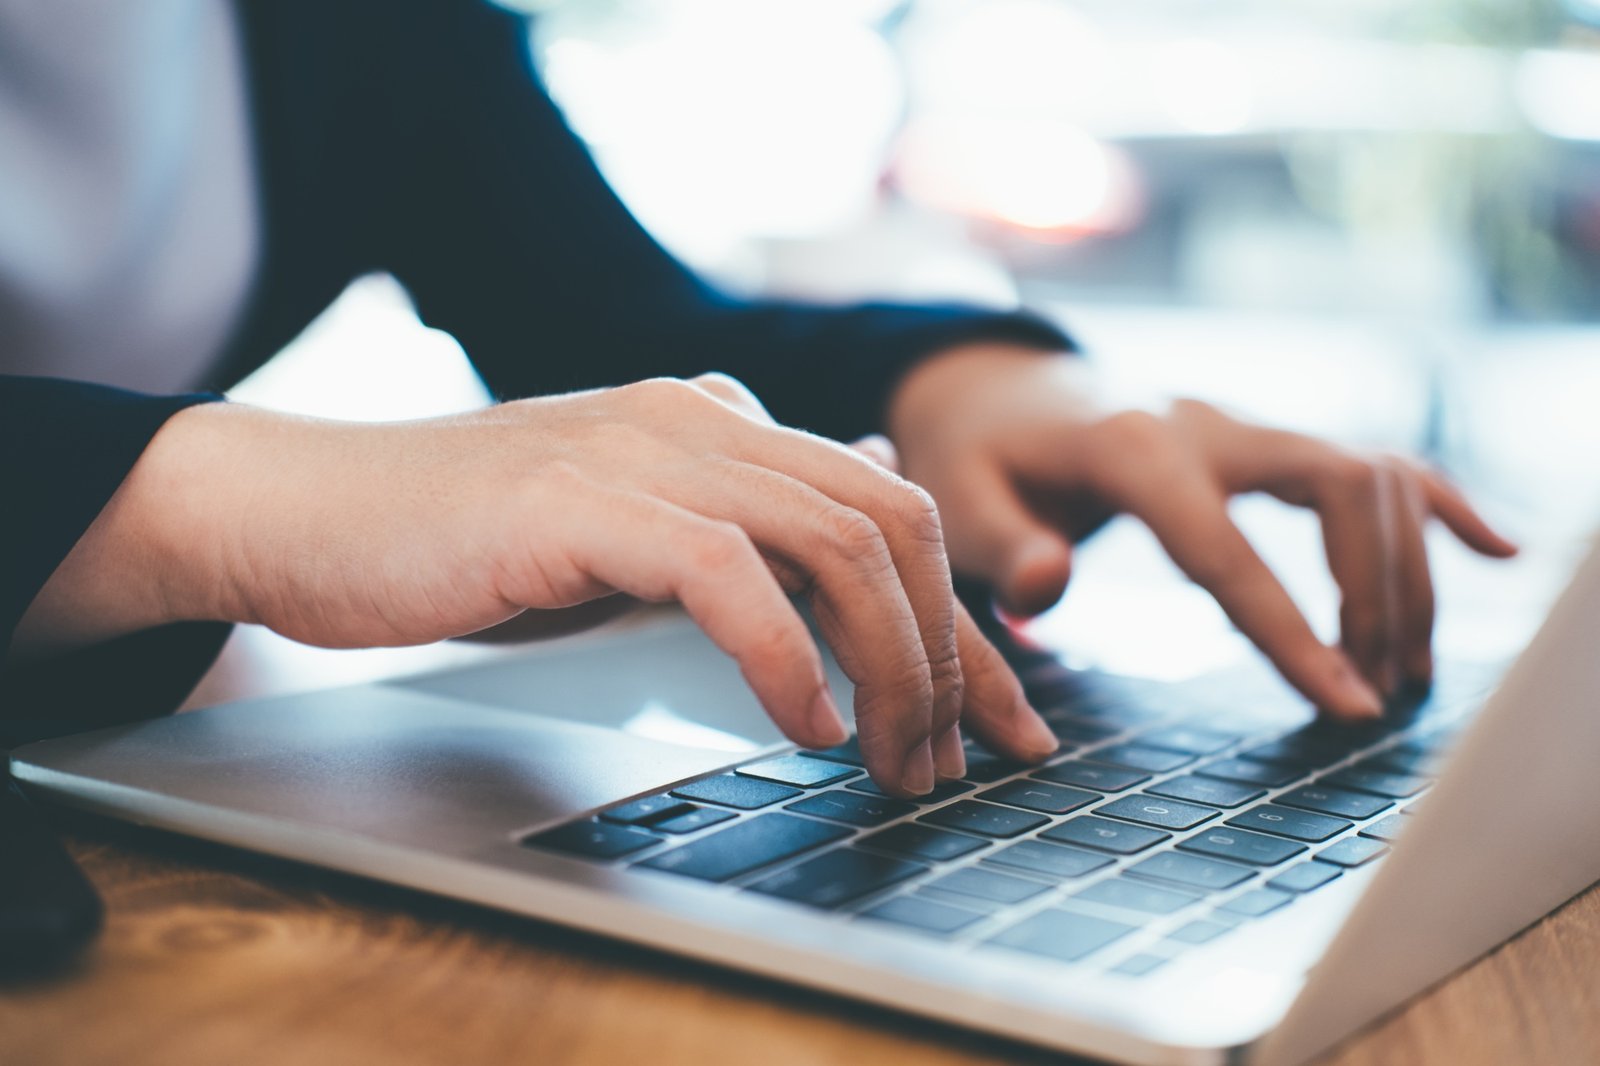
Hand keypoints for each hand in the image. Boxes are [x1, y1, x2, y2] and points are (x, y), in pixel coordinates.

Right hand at [21, 376, 1059, 794]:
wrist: (305, 510)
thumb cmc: (464, 541)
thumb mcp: (630, 535)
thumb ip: (738, 532)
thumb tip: (853, 534)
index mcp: (723, 422)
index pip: (891, 510)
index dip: (965, 627)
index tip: (1005, 725)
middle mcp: (700, 415)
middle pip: (892, 520)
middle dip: (949, 653)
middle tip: (953, 760)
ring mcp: (641, 447)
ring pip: (831, 541)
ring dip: (888, 665)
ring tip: (892, 760)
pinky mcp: (579, 498)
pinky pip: (724, 572)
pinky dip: (784, 656)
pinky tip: (803, 723)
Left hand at [886, 344, 1517, 719]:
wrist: (990, 389)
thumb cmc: (971, 457)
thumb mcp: (952, 502)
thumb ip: (1000, 549)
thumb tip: (1051, 590)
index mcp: (1131, 448)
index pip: (1226, 547)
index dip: (1290, 630)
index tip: (1348, 706)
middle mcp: (1207, 423)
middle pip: (1343, 487)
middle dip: (1378, 593)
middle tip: (1380, 693)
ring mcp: (1243, 425)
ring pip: (1371, 473)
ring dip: (1406, 571)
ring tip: (1402, 671)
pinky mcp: (1261, 440)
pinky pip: (1368, 459)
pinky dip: (1435, 504)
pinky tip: (1493, 551)